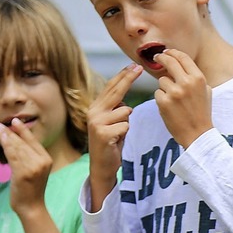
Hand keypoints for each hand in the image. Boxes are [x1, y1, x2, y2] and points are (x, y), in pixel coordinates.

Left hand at [0, 118, 52, 217]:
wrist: (32, 207)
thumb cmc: (30, 190)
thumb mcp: (33, 170)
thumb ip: (28, 156)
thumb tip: (14, 140)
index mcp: (47, 160)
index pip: (33, 141)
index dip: (23, 130)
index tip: (14, 121)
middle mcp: (42, 162)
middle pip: (24, 143)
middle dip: (10, 132)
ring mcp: (34, 167)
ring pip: (17, 148)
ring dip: (5, 137)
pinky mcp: (23, 173)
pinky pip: (12, 156)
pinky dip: (5, 146)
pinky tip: (0, 139)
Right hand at [87, 64, 141, 210]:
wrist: (102, 166)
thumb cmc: (111, 144)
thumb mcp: (114, 124)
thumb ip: (117, 111)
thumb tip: (126, 102)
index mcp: (96, 108)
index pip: (111, 88)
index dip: (123, 76)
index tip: (134, 66)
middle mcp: (93, 112)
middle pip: (115, 92)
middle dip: (128, 79)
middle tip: (139, 68)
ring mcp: (97, 122)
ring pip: (124, 112)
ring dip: (126, 123)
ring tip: (118, 134)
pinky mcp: (102, 133)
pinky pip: (124, 126)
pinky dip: (125, 133)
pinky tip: (116, 141)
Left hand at [153, 49, 213, 148]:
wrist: (198, 135)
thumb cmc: (202, 114)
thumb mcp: (206, 92)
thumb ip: (194, 77)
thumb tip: (180, 65)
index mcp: (198, 78)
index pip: (183, 57)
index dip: (173, 52)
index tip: (166, 52)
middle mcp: (186, 82)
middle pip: (169, 62)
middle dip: (162, 58)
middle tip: (157, 58)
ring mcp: (174, 92)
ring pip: (162, 81)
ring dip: (164, 88)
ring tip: (174, 101)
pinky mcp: (164, 102)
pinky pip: (157, 93)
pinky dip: (161, 99)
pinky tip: (170, 108)